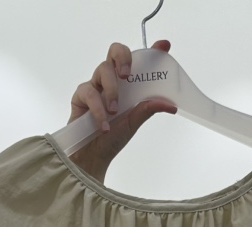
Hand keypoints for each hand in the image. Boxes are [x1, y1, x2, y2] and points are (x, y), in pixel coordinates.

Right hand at [68, 41, 177, 182]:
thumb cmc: (113, 138)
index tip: (164, 46)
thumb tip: (170, 105)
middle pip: (115, 51)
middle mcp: (111, 80)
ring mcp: (95, 85)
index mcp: (127, 83)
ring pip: (103, 70)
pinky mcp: (81, 96)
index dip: (151, 50)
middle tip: (127, 75)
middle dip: (123, 57)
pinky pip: (89, 92)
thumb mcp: (134, 122)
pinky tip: (104, 125)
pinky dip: (98, 109)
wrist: (94, 156)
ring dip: (111, 90)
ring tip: (114, 112)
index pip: (138, 60)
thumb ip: (148, 109)